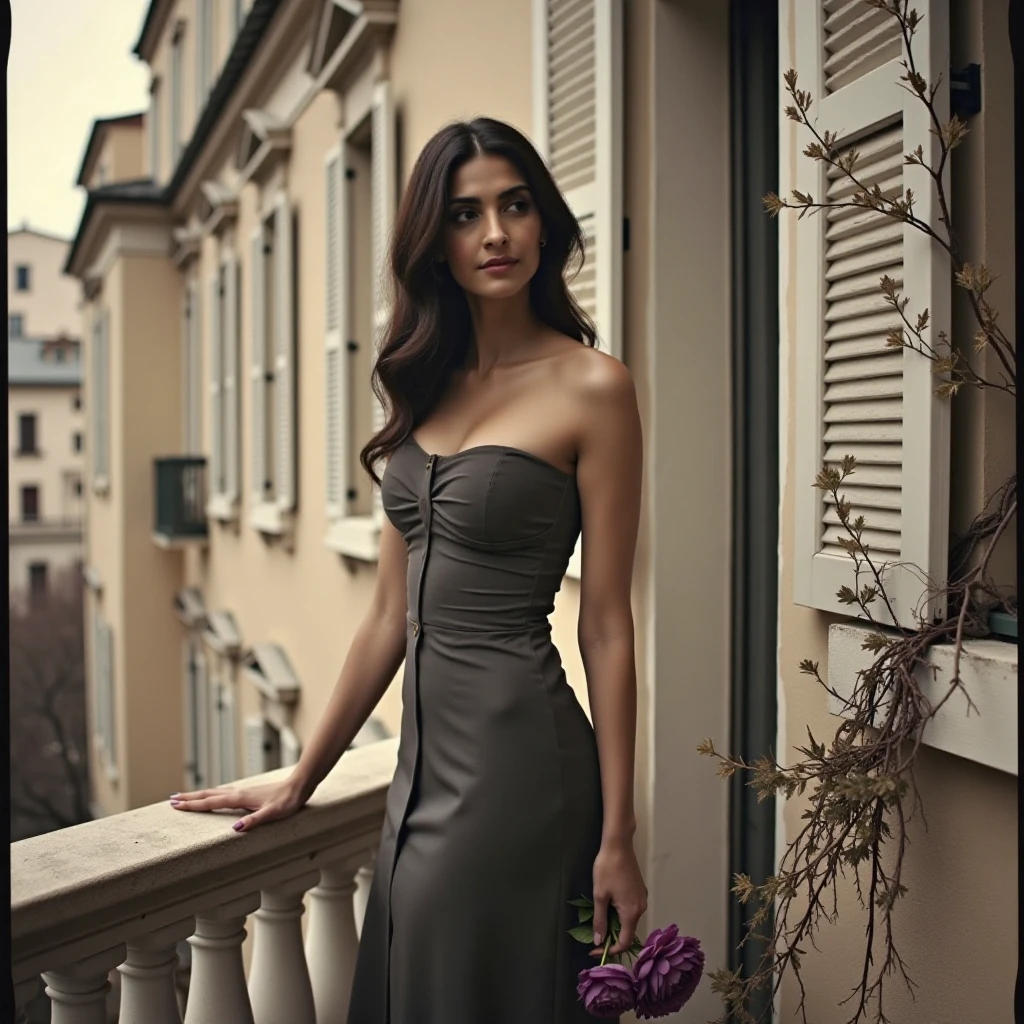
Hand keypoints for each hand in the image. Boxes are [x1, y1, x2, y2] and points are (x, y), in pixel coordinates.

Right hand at [169, 778, 307, 832]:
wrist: (299, 785)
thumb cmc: (287, 801)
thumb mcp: (272, 814)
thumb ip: (254, 821)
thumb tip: (235, 829)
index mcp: (240, 798)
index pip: (211, 802)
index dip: (193, 804)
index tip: (176, 805)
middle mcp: (239, 793)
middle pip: (209, 795)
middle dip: (190, 798)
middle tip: (171, 800)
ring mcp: (244, 792)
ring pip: (216, 793)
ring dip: (199, 795)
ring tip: (186, 796)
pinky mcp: (249, 793)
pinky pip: (224, 794)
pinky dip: (213, 795)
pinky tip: (214, 797)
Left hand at [590, 841, 647, 957]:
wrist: (619, 845)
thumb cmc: (607, 869)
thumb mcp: (600, 895)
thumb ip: (600, 920)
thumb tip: (599, 941)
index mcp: (632, 912)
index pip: (624, 941)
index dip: (611, 950)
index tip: (595, 951)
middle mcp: (641, 908)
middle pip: (628, 931)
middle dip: (612, 937)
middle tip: (596, 937)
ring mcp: (642, 898)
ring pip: (630, 920)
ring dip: (616, 925)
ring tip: (601, 923)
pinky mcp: (640, 890)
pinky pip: (632, 909)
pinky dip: (621, 914)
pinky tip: (610, 908)